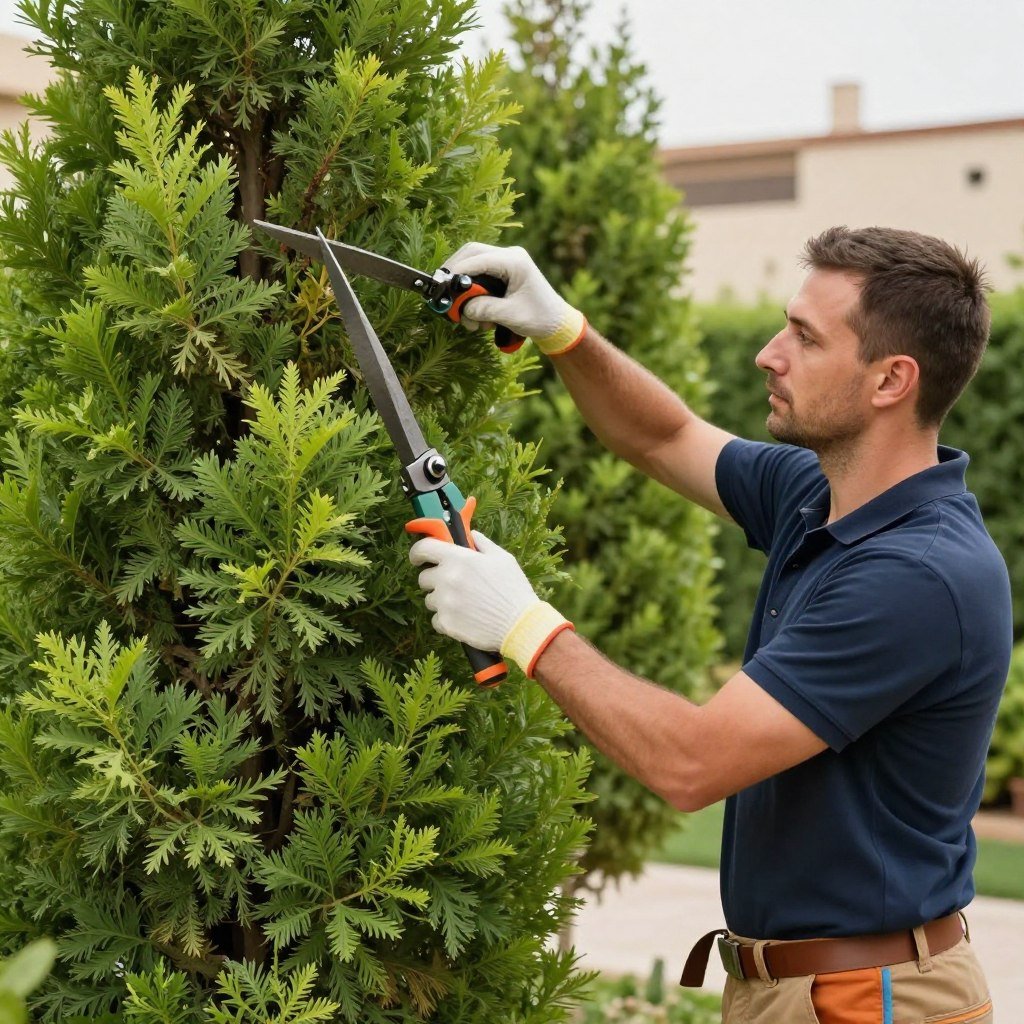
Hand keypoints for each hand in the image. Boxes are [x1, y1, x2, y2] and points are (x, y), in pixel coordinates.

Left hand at [409, 529, 573, 676]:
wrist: (520, 624)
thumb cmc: (513, 589)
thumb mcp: (502, 559)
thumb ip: (482, 544)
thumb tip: (471, 536)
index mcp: (459, 559)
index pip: (423, 549)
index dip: (417, 553)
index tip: (418, 558)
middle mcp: (447, 579)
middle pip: (423, 578)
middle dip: (435, 580)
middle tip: (453, 585)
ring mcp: (444, 603)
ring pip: (430, 600)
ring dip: (442, 600)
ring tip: (465, 604)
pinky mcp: (446, 623)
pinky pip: (436, 619)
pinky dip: (446, 619)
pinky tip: (465, 618)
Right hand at [444, 243, 586, 355]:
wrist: (557, 323)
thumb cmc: (540, 318)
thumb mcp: (511, 316)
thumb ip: (485, 309)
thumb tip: (462, 307)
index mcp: (515, 261)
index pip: (477, 258)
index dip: (456, 271)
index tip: (441, 286)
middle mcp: (510, 256)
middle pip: (471, 254)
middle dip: (455, 273)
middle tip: (445, 293)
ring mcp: (506, 262)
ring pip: (473, 264)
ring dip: (465, 288)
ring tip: (468, 316)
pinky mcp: (503, 272)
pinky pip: (480, 275)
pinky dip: (473, 293)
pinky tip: (477, 315)